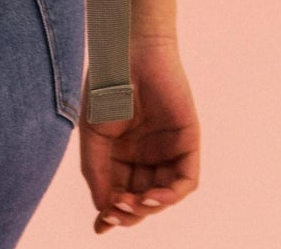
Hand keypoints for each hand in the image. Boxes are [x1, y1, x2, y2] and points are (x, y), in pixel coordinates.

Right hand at [81, 37, 198, 231]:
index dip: (111, 213)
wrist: (125, 52)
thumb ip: (96, 170)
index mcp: (119, 155)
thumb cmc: (105, 87)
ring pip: (162, 195)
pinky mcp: (187, 145)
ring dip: (149, 207)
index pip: (117, 192)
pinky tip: (154, 196)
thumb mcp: (93, 134)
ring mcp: (166, 153)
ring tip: (132, 205)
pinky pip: (185, 181)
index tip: (100, 227)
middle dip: (129, 211)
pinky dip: (172, 194)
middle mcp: (144, 158)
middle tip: (115, 211)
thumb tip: (103, 209)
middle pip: (140, 199)